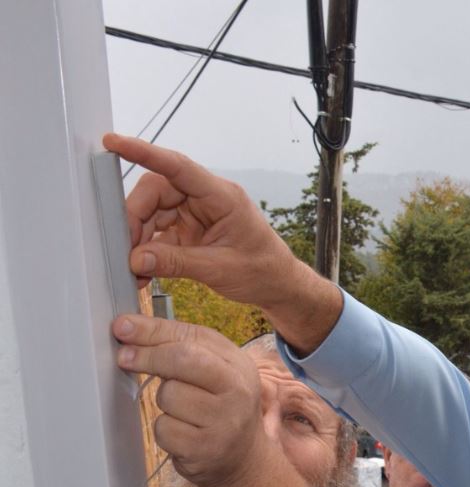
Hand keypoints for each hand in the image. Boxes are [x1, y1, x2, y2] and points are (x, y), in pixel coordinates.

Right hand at [103, 134, 343, 353]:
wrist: (277, 284)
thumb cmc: (262, 270)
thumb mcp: (220, 269)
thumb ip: (177, 263)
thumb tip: (137, 259)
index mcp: (221, 196)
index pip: (178, 166)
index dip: (144, 152)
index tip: (114, 142)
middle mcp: (205, 198)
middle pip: (155, 192)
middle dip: (135, 218)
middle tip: (126, 250)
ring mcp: (195, 213)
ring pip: (151, 213)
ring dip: (138, 239)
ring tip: (135, 269)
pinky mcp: (188, 230)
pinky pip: (157, 232)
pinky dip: (147, 250)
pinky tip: (142, 270)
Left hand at [113, 313, 274, 486]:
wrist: (242, 457)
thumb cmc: (218, 406)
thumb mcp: (211, 369)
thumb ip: (176, 344)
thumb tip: (127, 327)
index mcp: (238, 365)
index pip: (193, 338)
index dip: (152, 332)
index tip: (122, 328)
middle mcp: (238, 391)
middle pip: (183, 360)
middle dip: (148, 356)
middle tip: (125, 358)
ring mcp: (224, 422)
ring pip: (168, 396)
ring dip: (163, 402)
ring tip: (182, 411)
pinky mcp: (206, 449)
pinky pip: (164, 429)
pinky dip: (165, 430)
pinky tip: (183, 433)